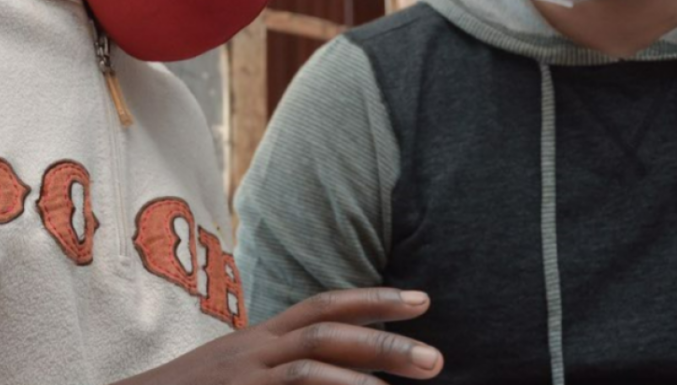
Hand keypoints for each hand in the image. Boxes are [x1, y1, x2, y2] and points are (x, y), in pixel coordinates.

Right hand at [114, 288, 442, 384]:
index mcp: (260, 336)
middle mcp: (253, 348)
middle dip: (386, 340)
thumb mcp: (239, 371)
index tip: (423, 301)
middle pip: (329, 329)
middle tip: (437, 359)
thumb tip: (337, 370)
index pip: (326, 305)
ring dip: (363, 379)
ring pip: (312, 365)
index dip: (376, 300)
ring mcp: (241, 376)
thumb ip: (280, 364)